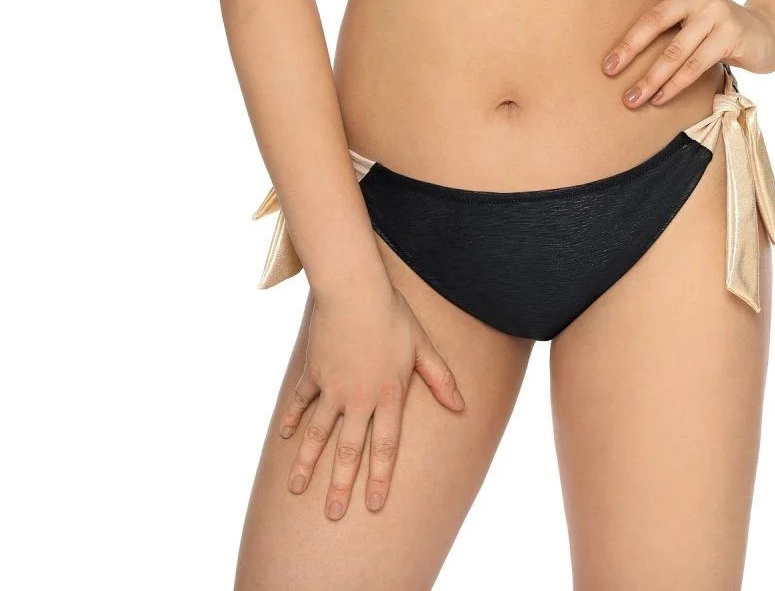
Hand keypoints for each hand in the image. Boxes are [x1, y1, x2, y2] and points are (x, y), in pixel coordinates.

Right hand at [278, 277, 464, 520]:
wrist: (353, 289)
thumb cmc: (393, 315)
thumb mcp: (423, 345)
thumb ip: (440, 379)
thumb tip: (461, 407)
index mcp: (388, 395)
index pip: (385, 447)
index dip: (380, 478)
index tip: (374, 505)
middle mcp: (358, 398)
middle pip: (348, 450)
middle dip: (340, 485)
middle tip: (332, 515)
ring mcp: (332, 387)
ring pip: (318, 433)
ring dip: (307, 462)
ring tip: (296, 488)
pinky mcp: (314, 372)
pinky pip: (301, 401)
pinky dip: (292, 418)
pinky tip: (284, 437)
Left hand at [600, 0, 774, 107]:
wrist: (768, 33)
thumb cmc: (718, 26)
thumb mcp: (694, 11)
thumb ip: (669, 14)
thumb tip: (620, 44)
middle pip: (656, 18)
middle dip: (628, 47)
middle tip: (608, 69)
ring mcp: (717, 12)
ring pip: (675, 51)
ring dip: (650, 78)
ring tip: (631, 98)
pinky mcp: (730, 36)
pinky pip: (694, 66)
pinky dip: (674, 86)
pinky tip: (658, 99)